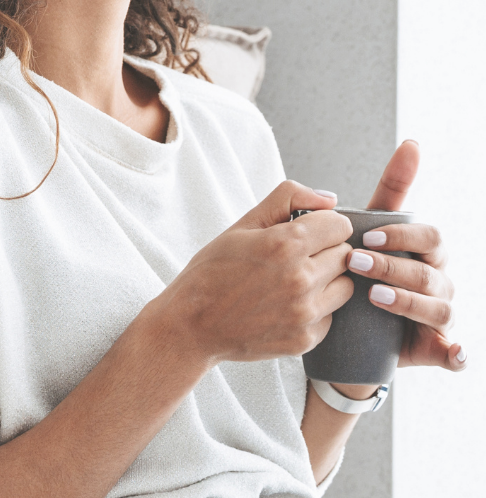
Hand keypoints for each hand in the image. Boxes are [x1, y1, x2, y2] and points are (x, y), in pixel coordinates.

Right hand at [156, 180, 354, 364]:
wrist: (192, 324)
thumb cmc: (213, 270)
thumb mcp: (242, 224)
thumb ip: (287, 199)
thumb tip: (329, 199)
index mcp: (284, 244)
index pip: (340, 225)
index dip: (324, 224)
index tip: (307, 230)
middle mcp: (300, 279)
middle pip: (345, 254)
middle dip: (325, 250)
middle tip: (294, 256)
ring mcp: (305, 313)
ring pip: (345, 286)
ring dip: (327, 280)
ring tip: (294, 280)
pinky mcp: (306, 339)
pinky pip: (331, 315)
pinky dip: (316, 308)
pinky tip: (287, 304)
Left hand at [343, 139, 465, 372]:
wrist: (353, 323)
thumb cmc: (364, 265)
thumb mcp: (369, 228)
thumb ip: (386, 191)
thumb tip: (412, 145)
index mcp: (425, 251)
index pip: (428, 236)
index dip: (401, 235)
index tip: (368, 236)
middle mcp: (438, 281)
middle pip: (428, 271)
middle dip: (393, 266)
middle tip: (356, 261)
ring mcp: (439, 314)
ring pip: (440, 307)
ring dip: (409, 302)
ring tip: (373, 296)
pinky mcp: (436, 347)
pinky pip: (455, 353)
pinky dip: (456, 353)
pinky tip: (451, 351)